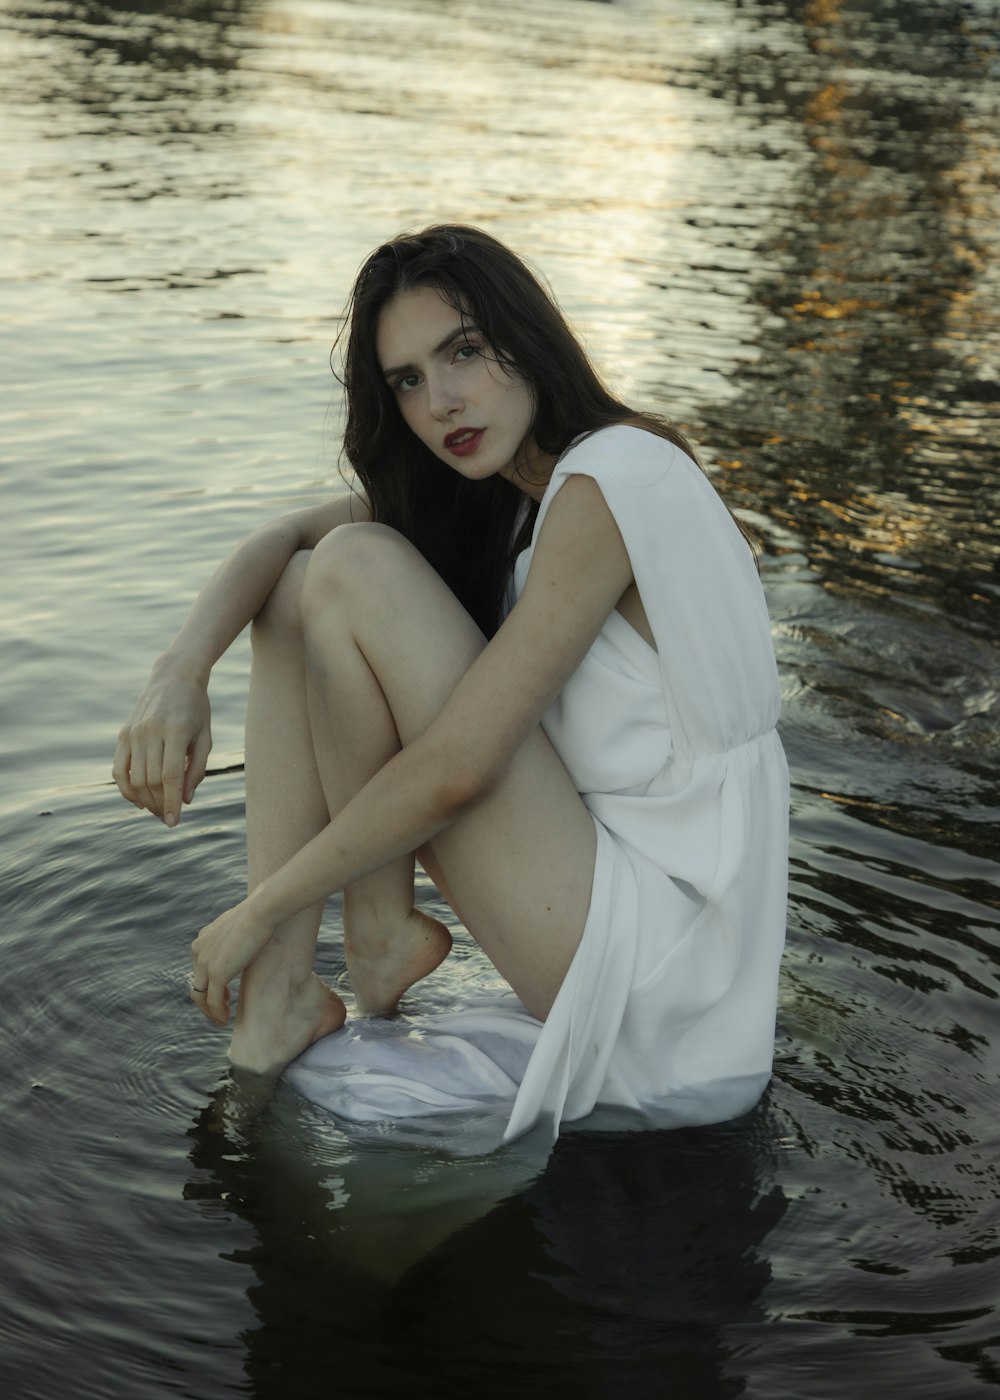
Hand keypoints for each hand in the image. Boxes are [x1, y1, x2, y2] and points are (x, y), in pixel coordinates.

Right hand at [113, 660, 211, 825]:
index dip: (170, 802)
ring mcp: (133, 732)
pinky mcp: (123, 734)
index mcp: (176, 731)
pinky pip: (118, 769)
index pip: (170, 776)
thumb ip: (197, 769)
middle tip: (168, 817)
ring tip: (157, 810)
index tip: (174, 822)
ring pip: (134, 778)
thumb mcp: (205, 737)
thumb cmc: (196, 710)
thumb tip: (184, 801)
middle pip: (151, 780)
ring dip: (145, 801)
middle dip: (159, 805)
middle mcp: (151, 731)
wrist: (174, 678)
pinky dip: (126, 789)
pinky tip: (139, 802)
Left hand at [190, 898, 273, 1025]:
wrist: (262, 911)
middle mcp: (199, 951)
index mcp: (203, 940)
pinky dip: (218, 1013)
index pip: (200, 970)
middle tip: (222, 1011)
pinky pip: (213, 1001)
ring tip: (222, 1020)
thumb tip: (249, 942)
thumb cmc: (261, 914)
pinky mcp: (216, 973)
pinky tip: (226, 1019)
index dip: (210, 984)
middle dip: (207, 1001)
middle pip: (196, 985)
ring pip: (200, 997)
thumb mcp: (243, 926)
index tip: (226, 993)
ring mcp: (205, 963)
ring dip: (210, 1012)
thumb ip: (238, 938)